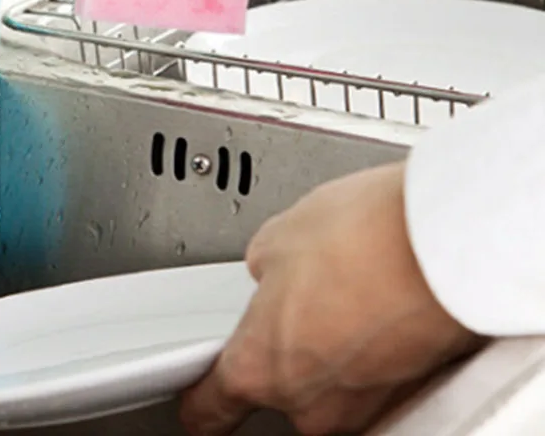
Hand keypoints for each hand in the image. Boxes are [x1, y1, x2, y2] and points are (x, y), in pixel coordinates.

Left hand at [180, 164, 483, 435]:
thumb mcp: (279, 236)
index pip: (211, 408)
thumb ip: (262, 267)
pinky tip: (378, 294)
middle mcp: (313, 401)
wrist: (447, 243)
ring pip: (332, 381)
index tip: (197, 402)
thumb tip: (271, 269)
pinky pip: (376, 369)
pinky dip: (372, 339)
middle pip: (280, 392)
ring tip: (345, 286)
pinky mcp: (414, 387)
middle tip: (295, 301)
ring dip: (333, 343)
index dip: (199, 402)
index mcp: (261, 364)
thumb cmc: (362, 238)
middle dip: (284, 351)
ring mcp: (368, 401)